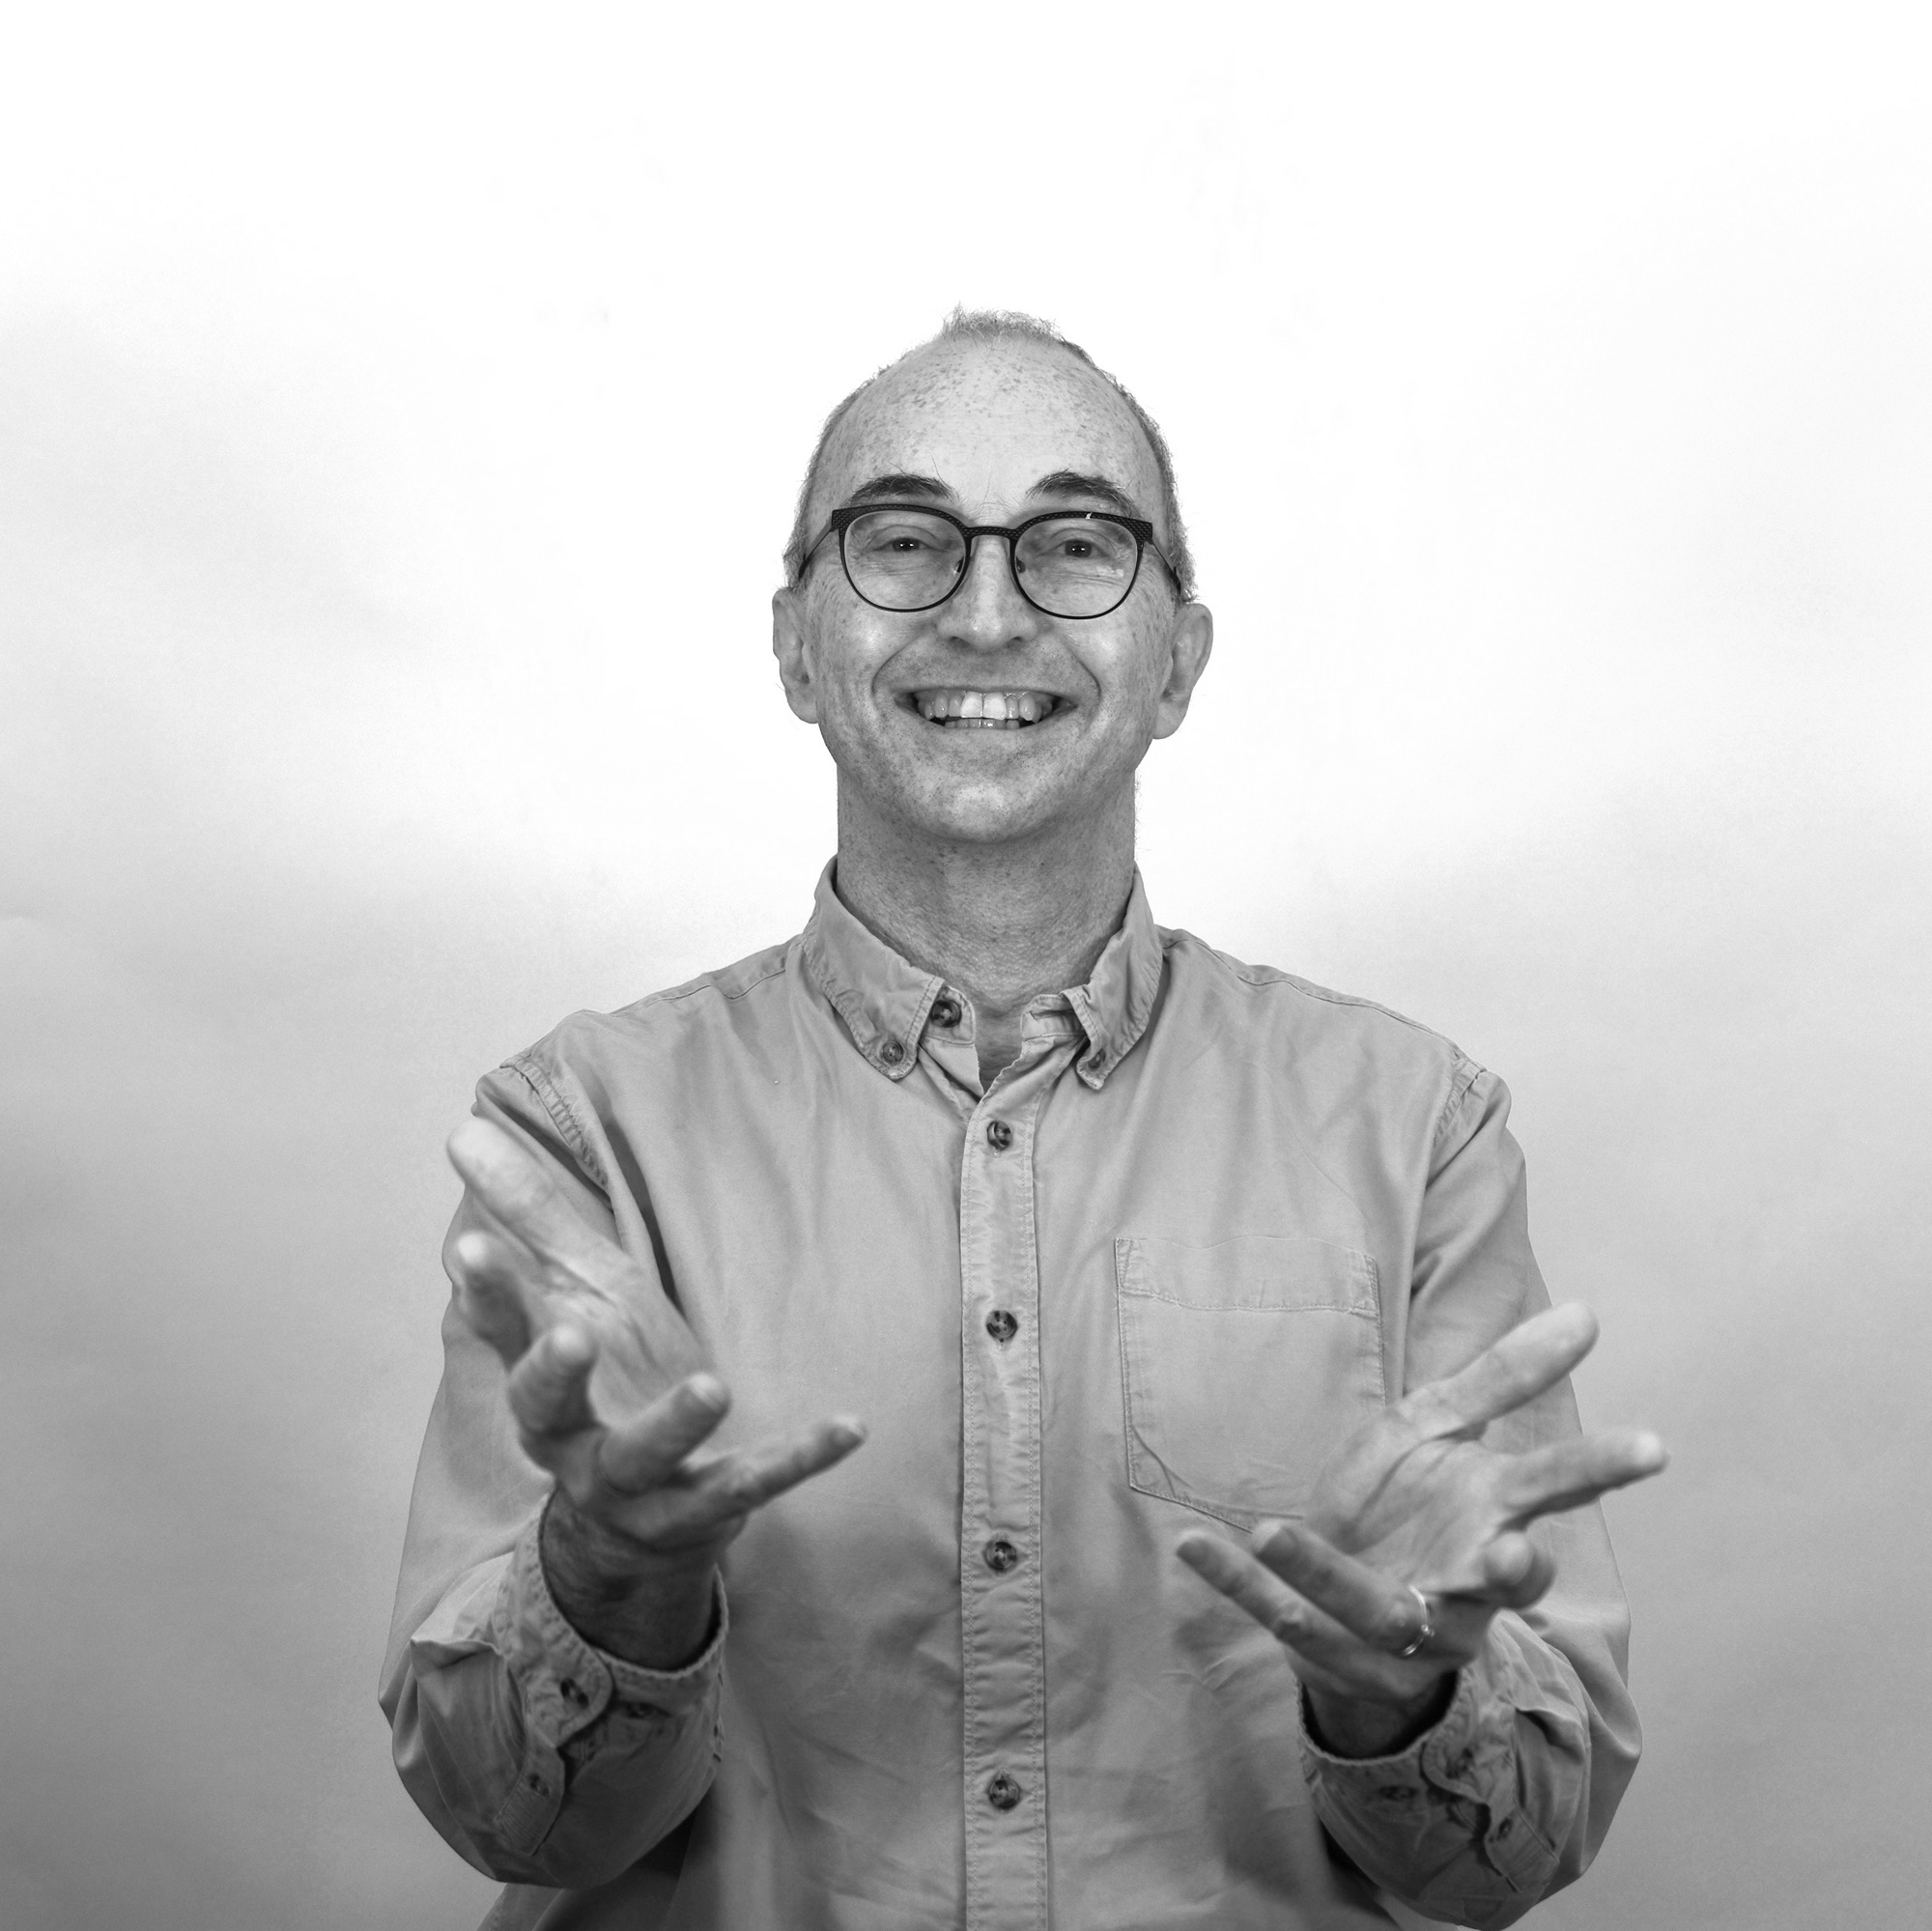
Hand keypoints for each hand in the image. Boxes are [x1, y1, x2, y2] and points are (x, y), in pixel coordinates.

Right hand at [445, 1117, 866, 1664]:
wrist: (637, 1520)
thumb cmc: (605, 1376)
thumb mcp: (573, 1293)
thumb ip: (529, 1218)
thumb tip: (464, 1128)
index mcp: (539, 1378)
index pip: (504, 1331)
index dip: (490, 1292)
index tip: (471, 1245)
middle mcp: (571, 1438)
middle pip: (547, 1410)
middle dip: (556, 1374)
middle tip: (574, 1334)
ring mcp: (637, 1483)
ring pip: (645, 1459)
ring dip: (676, 1423)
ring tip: (713, 1387)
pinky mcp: (705, 1508)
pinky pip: (752, 1484)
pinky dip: (801, 1457)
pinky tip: (851, 1426)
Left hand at [1175, 1302, 1664, 1754]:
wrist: (1354, 1603)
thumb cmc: (1414, 1507)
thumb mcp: (1445, 1430)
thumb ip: (1506, 1377)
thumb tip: (1586, 1312)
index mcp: (1494, 1517)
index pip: (1556, 1490)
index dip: (1602, 1469)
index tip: (1654, 1446)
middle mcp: (1463, 1584)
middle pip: (1499, 1582)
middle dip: (1513, 1573)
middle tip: (1518, 1556)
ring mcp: (1400, 1625)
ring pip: (1375, 1608)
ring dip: (1327, 1575)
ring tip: (1275, 1532)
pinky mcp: (1333, 1647)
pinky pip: (1282, 1614)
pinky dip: (1239, 1583)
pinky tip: (1192, 1545)